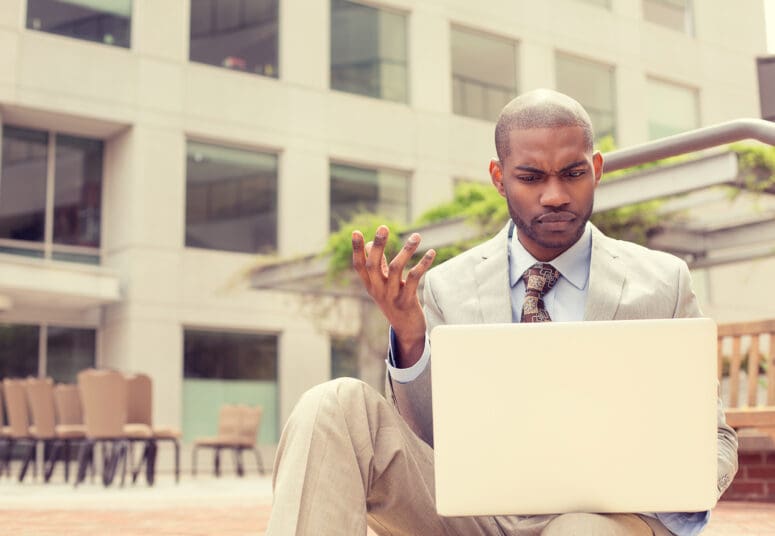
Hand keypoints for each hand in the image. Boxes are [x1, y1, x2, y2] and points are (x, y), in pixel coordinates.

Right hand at [352, 225, 435, 366]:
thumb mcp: (382, 285)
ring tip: (417, 236)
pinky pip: (414, 279)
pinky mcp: (407, 301)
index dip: (357, 249)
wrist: (407, 331)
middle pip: (373, 265)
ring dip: (406, 250)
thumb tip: (371, 243)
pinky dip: (423, 264)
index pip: (359, 266)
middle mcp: (378, 290)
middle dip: (378, 245)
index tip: (356, 232)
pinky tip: (432, 253)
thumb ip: (378, 266)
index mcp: (370, 285)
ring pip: (396, 269)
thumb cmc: (394, 302)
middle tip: (384, 227)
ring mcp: (391, 296)